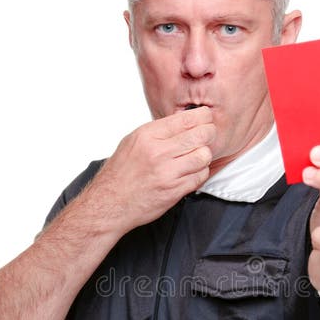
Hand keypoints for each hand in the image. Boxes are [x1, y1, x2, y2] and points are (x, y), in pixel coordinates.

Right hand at [96, 106, 215, 229]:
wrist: (110, 203)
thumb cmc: (121, 173)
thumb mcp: (133, 141)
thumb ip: (158, 131)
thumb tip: (184, 122)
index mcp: (148, 135)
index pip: (187, 119)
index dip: (203, 117)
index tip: (206, 118)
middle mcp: (158, 152)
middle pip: (201, 135)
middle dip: (209, 134)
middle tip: (207, 136)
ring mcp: (168, 173)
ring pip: (204, 156)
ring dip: (204, 155)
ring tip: (196, 157)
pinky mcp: (174, 190)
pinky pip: (200, 176)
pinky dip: (200, 173)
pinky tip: (191, 172)